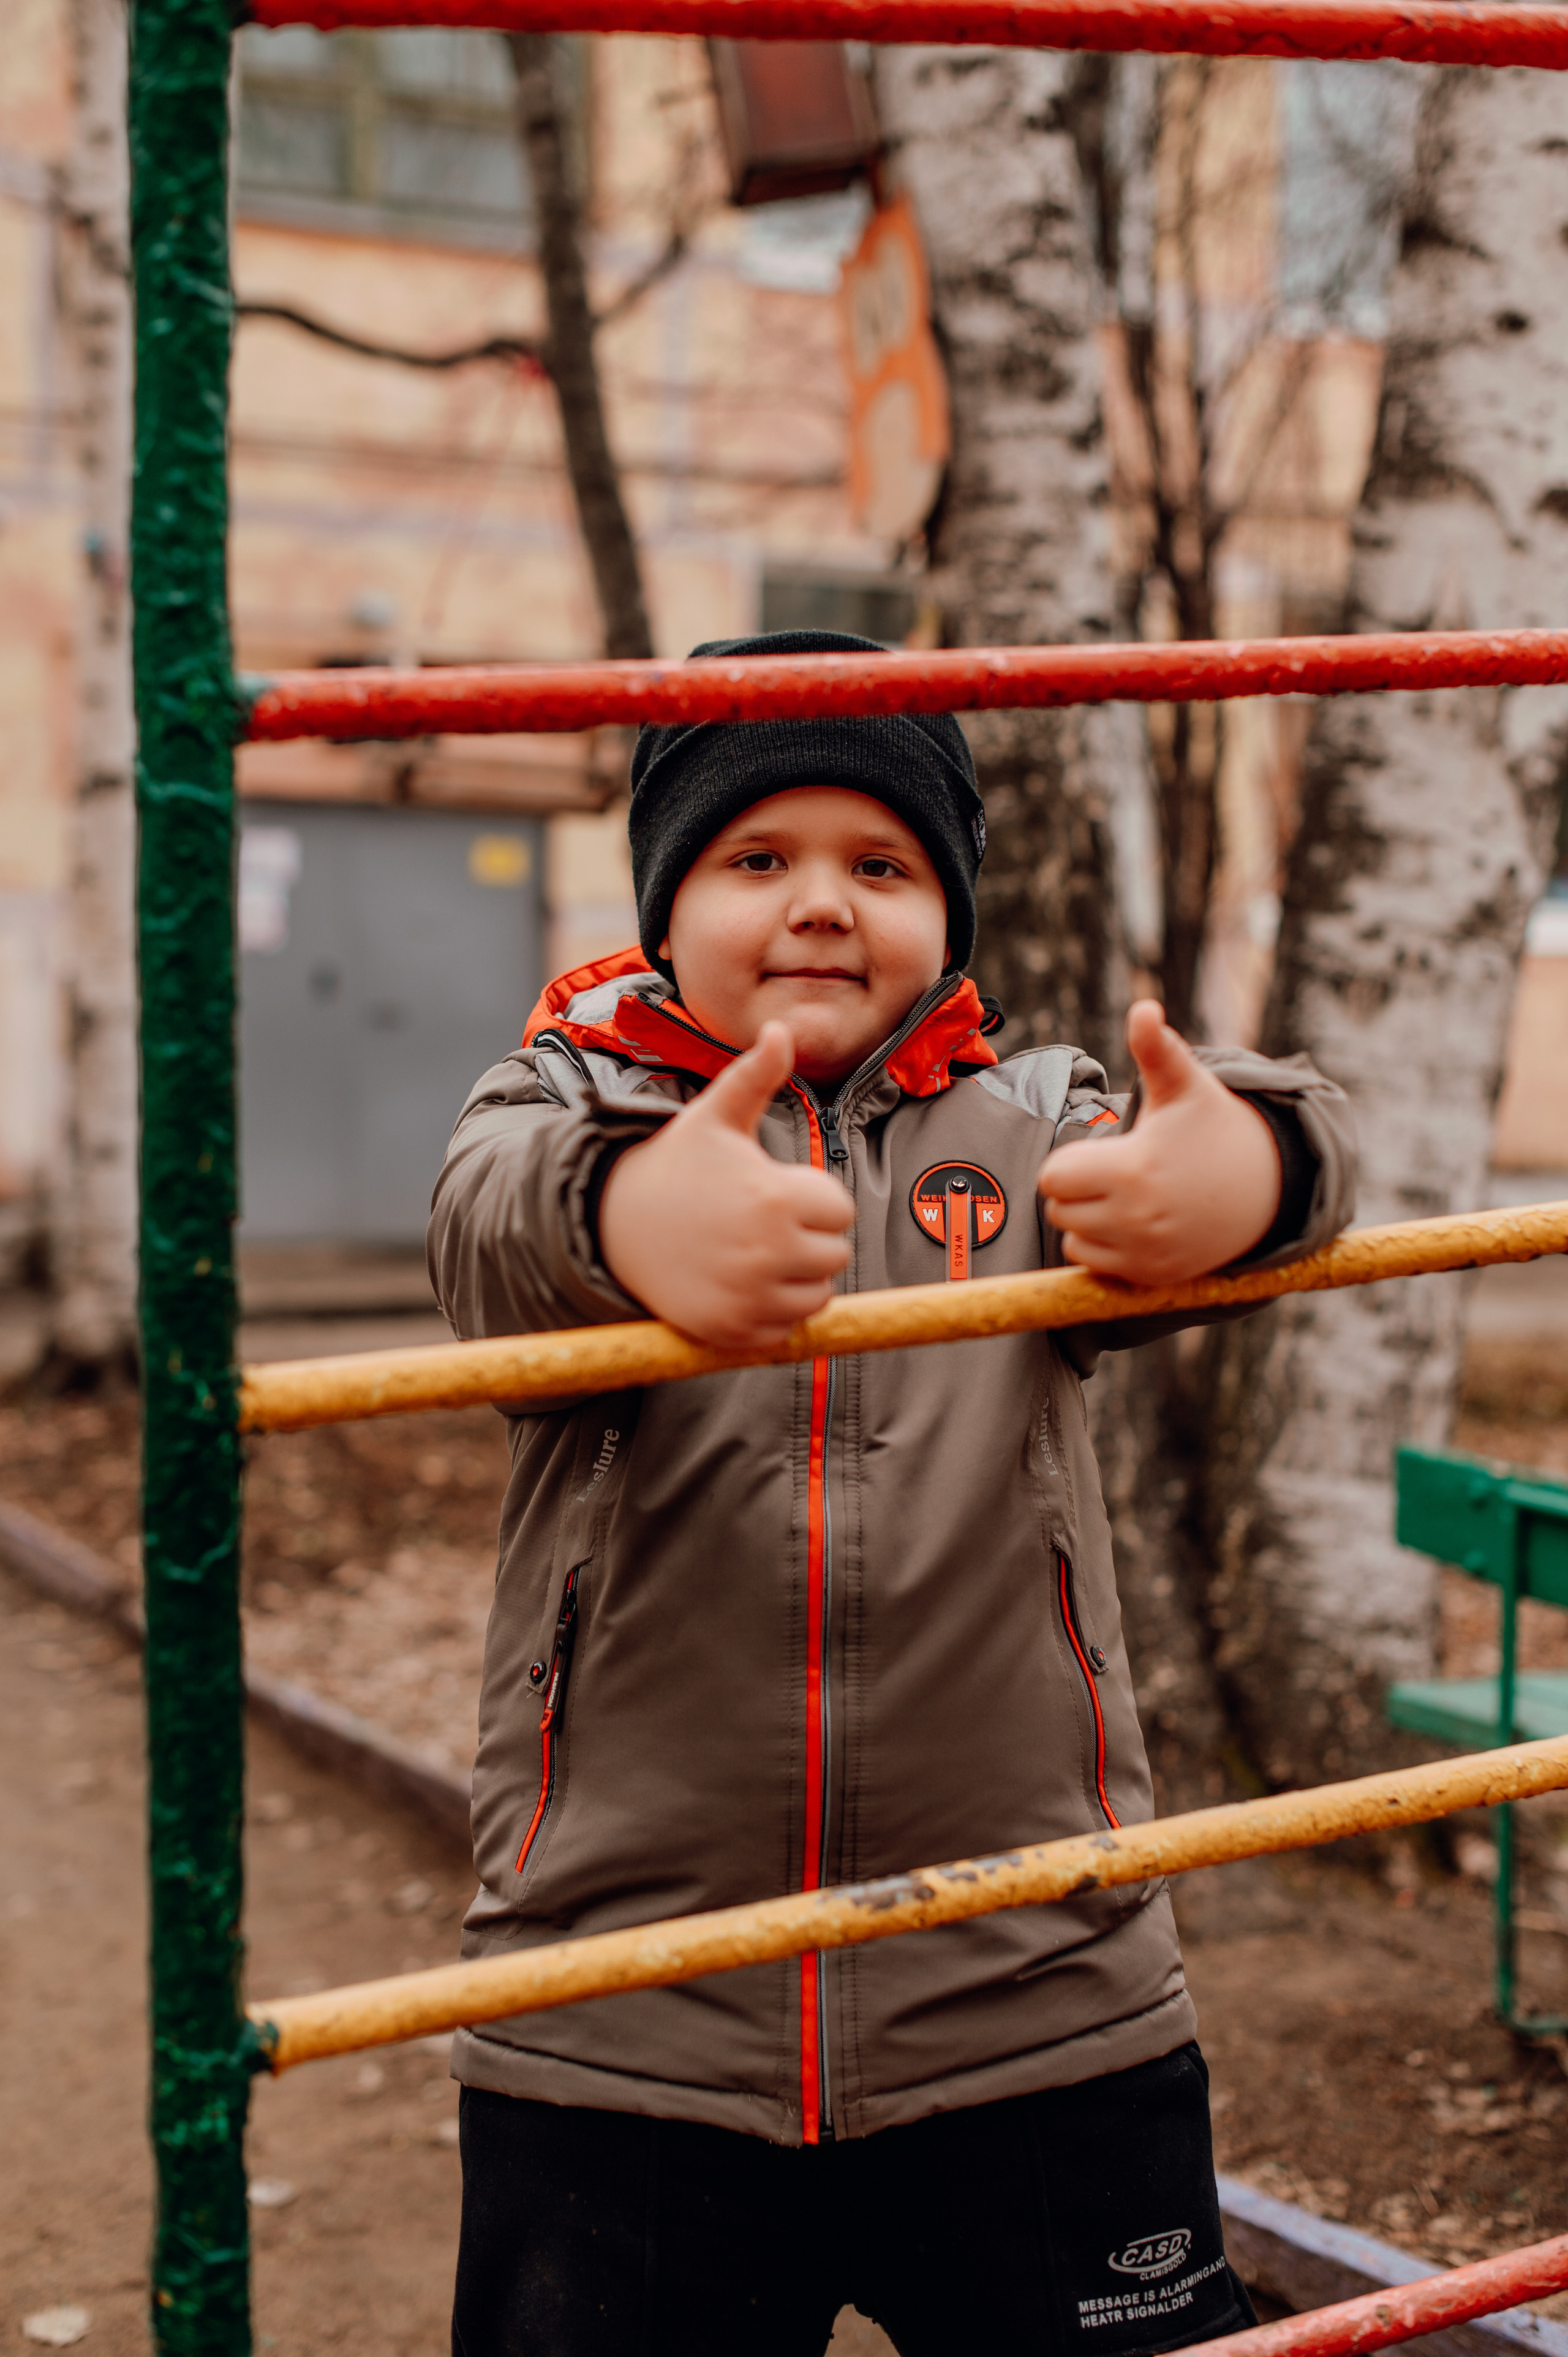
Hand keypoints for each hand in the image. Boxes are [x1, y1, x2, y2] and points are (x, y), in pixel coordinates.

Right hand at [598, 1020, 855, 1347]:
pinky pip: (785, 1330)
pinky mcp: (732, 1331)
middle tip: (761, 1222)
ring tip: (752, 1252)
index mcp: (776, 1198)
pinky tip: (738, 1283)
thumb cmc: (673, 1164)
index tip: (774, 1189)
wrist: (610, 1222)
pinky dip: (771, 1313)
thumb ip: (756, 1075)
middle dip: (808, 1238)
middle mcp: (769, 1253)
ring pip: (816, 1296)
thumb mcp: (714, 1115)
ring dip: (796, 1279)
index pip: (841, 1210)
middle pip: (834, 1255)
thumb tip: (782, 1027)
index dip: (812, 1198)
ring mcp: (750, 1298)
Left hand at [1038, 1001, 1281, 1284]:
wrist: (1265, 1189)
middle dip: (1077, 1188)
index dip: (1070, 1161)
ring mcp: (1144, 1253)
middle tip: (1115, 1173)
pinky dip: (1103, 1248)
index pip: (1053, 1177)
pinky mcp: (1152, 1277)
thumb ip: (1157, 1049)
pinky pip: (1095, 1265)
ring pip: (1073, 1239)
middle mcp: (1136, 1219)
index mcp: (1133, 1170)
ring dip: (1086, 1220)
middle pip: (1058, 1209)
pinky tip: (1134, 1224)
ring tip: (1126, 1197)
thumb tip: (1144, 1007)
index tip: (1103, 1152)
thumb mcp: (1186, 1086)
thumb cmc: (1214, 1130)